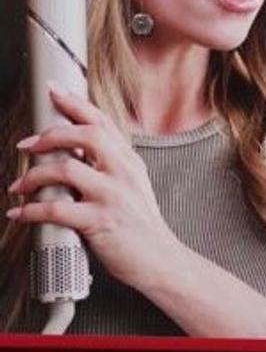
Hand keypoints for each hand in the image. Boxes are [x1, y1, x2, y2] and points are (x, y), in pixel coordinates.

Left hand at [9, 85, 187, 288]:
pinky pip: (56, 209)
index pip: (103, 122)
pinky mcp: (101, 222)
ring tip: (19, 186)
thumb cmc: (139, 226)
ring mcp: (114, 196)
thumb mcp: (130, 187)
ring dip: (33, 176)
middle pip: (86, 135)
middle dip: (49, 135)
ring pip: (66, 170)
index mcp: (129, 162)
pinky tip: (21, 213)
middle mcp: (124, 173)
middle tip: (26, 145)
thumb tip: (68, 152)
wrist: (160, 260)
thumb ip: (105, 167)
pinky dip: (31, 210)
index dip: (76, 103)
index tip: (55, 91)